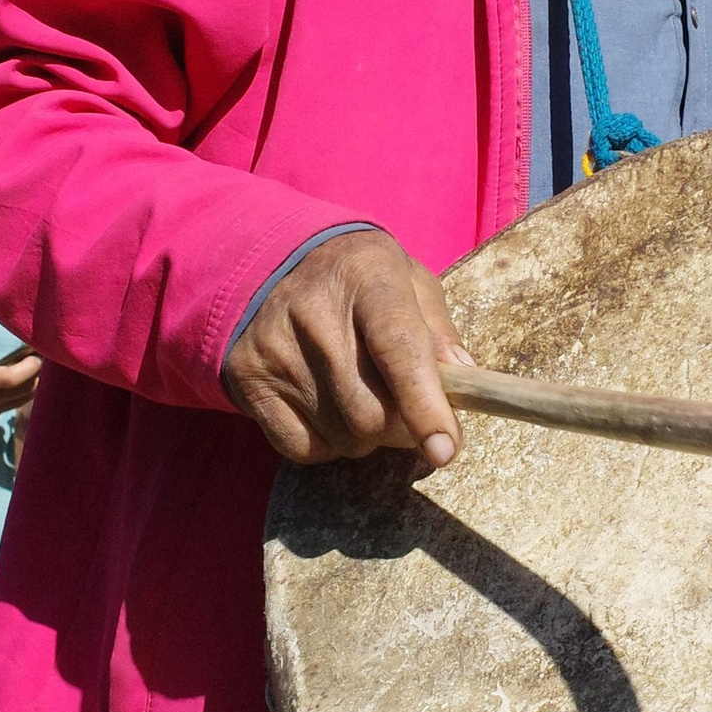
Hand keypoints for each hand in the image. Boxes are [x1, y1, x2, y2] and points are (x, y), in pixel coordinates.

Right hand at [0, 341, 39, 438]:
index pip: (15, 376)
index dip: (31, 368)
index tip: (37, 358)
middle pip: (24, 392)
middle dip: (37, 378)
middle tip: (40, 365)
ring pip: (18, 403)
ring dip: (29, 390)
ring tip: (34, 377)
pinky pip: (6, 410)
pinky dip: (15, 399)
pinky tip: (14, 391)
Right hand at [222, 228, 462, 466]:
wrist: (274, 261)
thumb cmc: (361, 282)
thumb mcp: (409, 282)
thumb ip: (440, 331)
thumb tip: (464, 381)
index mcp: (367, 274)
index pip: (398, 347)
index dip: (425, 404)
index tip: (445, 450)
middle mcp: (314, 311)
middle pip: (371, 412)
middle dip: (402, 426)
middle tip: (405, 408)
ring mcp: (274, 348)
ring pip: (343, 437)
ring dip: (365, 434)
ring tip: (361, 396)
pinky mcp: (247, 378)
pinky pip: (302, 448)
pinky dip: (327, 443)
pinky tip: (327, 407)